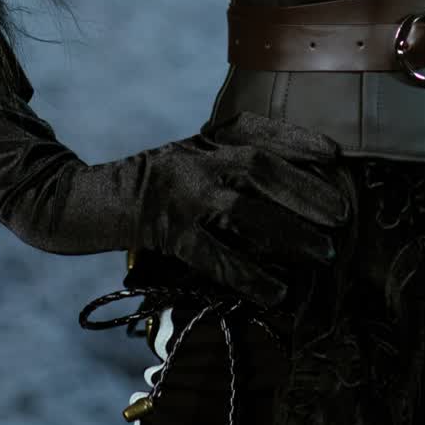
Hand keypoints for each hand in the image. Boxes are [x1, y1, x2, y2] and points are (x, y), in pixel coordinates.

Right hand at [0, 99, 351, 306]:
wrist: (80, 201)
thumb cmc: (149, 185)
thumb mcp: (193, 158)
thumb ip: (232, 159)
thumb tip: (299, 178)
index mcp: (205, 138)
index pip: (261, 132)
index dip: (300, 143)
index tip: (336, 157)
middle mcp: (195, 157)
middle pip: (261, 170)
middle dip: (306, 192)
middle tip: (344, 218)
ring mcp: (178, 193)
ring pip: (243, 210)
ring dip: (288, 232)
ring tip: (324, 253)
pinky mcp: (163, 230)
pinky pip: (213, 255)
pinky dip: (248, 274)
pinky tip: (276, 293)